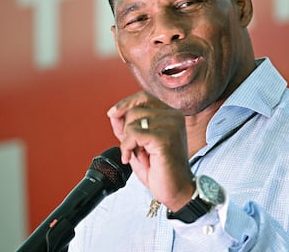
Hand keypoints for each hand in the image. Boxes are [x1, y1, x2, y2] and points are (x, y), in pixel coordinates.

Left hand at [107, 90, 194, 210]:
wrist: (176, 191)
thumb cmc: (160, 170)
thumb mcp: (139, 144)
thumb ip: (127, 127)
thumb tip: (113, 114)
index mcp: (170, 115)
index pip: (144, 97)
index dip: (126, 103)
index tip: (112, 113)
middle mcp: (173, 116)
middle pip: (135, 110)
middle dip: (126, 130)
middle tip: (135, 149)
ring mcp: (171, 125)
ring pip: (132, 121)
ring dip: (128, 141)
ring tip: (139, 155)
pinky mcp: (165, 138)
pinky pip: (133, 134)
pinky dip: (127, 147)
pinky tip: (133, 158)